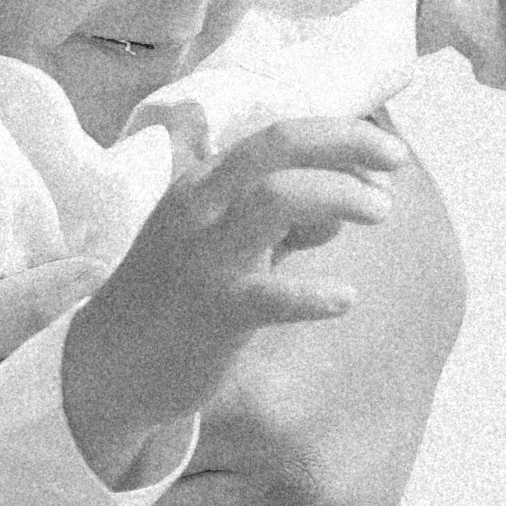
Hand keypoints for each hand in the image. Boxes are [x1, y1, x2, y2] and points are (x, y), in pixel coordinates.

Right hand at [65, 113, 408, 482]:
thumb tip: (344, 205)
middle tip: (395, 163)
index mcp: (202, 186)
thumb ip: (281, 221)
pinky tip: (345, 299)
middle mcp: (199, 208)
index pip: (277, 138)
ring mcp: (203, 258)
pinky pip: (270, 295)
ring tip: (381, 212)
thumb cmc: (176, 299)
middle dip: (345, 143)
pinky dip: (314, 294)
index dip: (338, 138)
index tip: (382, 162)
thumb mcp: (225, 244)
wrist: (110, 367)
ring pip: (275, 199)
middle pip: (277, 146)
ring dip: (338, 196)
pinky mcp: (212, 311)